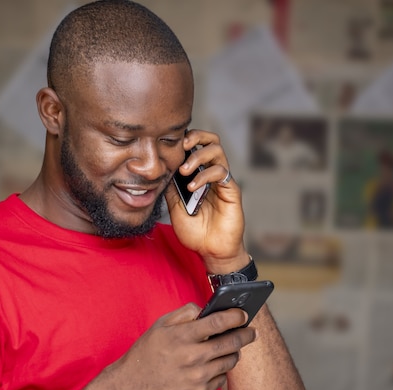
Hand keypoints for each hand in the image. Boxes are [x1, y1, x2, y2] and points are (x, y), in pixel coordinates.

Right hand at [104, 303, 255, 389]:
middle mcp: (192, 357)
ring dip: (234, 352)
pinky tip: (214, 364)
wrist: (132, 385)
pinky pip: (221, 378)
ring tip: (231, 347)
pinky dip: (221, 370)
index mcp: (183, 336)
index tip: (244, 314)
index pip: (219, 322)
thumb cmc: (147, 352)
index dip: (236, 316)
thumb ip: (186, 313)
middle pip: (231, 342)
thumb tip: (207, 309)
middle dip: (245, 334)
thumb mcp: (161, 325)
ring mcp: (197, 378)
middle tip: (251, 331)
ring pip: (230, 361)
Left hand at [164, 130, 247, 268]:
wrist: (211, 251)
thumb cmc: (196, 232)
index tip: (169, 144)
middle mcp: (212, 174)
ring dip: (198, 155)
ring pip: (217, 151)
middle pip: (211, 140)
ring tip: (184, 169)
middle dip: (196, 136)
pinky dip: (204, 175)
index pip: (196, 147)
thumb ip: (171, 189)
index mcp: (200, 175)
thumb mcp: (174, 208)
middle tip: (182, 145)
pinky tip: (192, 187)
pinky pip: (221, 172)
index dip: (185, 140)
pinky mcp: (231, 190)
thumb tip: (161, 170)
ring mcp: (222, 181)